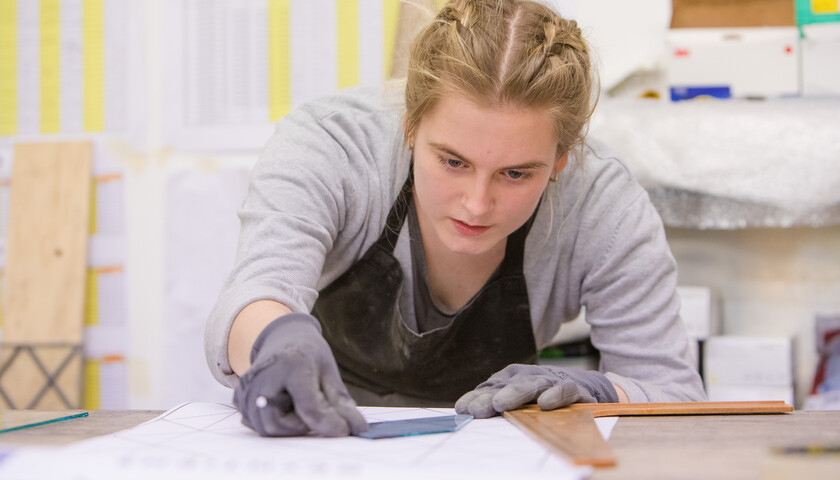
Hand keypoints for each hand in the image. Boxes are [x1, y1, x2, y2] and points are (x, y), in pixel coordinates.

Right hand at [233, 313, 367, 436]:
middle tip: (315, 414)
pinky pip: (256, 423)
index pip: (307, 406)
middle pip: (277, 423)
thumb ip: (341, 402)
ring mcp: (246, 387)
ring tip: (299, 405)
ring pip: (265, 427)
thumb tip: (357, 428)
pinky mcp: (239, 397)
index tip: (343, 431)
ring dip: (287, 426)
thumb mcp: (329, 372)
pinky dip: (274, 422)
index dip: (327, 424)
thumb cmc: (309, 354)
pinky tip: (283, 404)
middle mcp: (263, 376)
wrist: (283, 338)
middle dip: (300, 427)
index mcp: (291, 365)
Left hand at [454, 364, 618, 417]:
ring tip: (500, 404)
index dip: (476, 397)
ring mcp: (550, 381)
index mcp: (513, 379)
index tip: (462, 410)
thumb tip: (468, 412)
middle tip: (477, 410)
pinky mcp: (573, 388)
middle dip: (490, 397)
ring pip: (531, 384)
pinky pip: (564, 390)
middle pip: (506, 386)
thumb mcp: (521, 402)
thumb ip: (498, 405)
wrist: (586, 388)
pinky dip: (555, 395)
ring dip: (515, 393)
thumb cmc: (546, 396)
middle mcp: (529, 377)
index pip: (491, 388)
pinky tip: (545, 403)